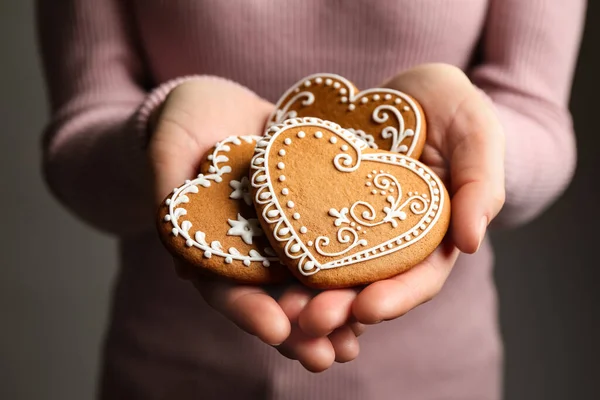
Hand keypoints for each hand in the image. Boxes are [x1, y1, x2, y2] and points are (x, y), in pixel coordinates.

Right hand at [147, 77, 361, 370]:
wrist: (222, 105)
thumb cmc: (185, 121)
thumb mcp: (170, 143)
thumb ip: (168, 182)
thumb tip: (170, 224)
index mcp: (212, 244)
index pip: (224, 286)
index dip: (247, 309)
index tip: (275, 329)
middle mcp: (251, 248)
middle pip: (272, 297)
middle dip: (297, 330)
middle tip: (323, 357)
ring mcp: (283, 234)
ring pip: (308, 282)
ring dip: (331, 316)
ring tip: (352, 345)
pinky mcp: (314, 211)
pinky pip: (336, 243)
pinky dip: (354, 271)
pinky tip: (379, 291)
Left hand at [293, 63, 505, 368]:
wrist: (410, 91)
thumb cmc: (454, 110)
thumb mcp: (477, 135)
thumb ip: (481, 184)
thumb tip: (471, 241)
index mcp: (433, 234)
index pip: (419, 277)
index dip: (395, 297)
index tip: (366, 309)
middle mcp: (391, 238)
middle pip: (368, 283)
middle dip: (341, 308)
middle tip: (310, 321)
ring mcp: (353, 222)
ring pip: (331, 268)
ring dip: (308, 294)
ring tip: (283, 309)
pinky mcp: (321, 202)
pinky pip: (302, 232)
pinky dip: (287, 254)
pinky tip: (264, 267)